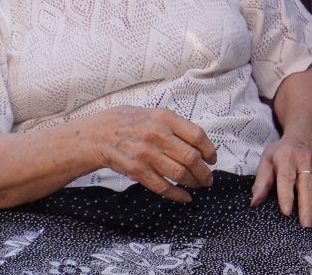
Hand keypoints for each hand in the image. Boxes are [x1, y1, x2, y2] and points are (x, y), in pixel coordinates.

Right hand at [91, 106, 216, 203]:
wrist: (98, 134)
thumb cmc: (128, 123)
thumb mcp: (153, 114)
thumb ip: (175, 126)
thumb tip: (198, 143)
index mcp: (165, 118)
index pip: (197, 136)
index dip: (209, 150)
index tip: (213, 159)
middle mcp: (157, 135)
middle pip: (191, 158)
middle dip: (204, 172)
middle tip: (208, 178)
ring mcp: (147, 154)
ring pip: (180, 173)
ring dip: (193, 183)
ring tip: (198, 186)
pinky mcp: (137, 171)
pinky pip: (163, 186)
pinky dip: (177, 194)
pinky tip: (184, 197)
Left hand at [251, 135, 311, 229]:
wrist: (306, 137)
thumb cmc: (283, 152)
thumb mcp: (267, 160)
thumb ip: (261, 181)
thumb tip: (255, 202)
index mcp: (287, 156)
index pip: (287, 177)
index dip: (286, 194)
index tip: (286, 212)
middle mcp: (305, 161)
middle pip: (308, 185)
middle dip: (307, 207)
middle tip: (305, 225)